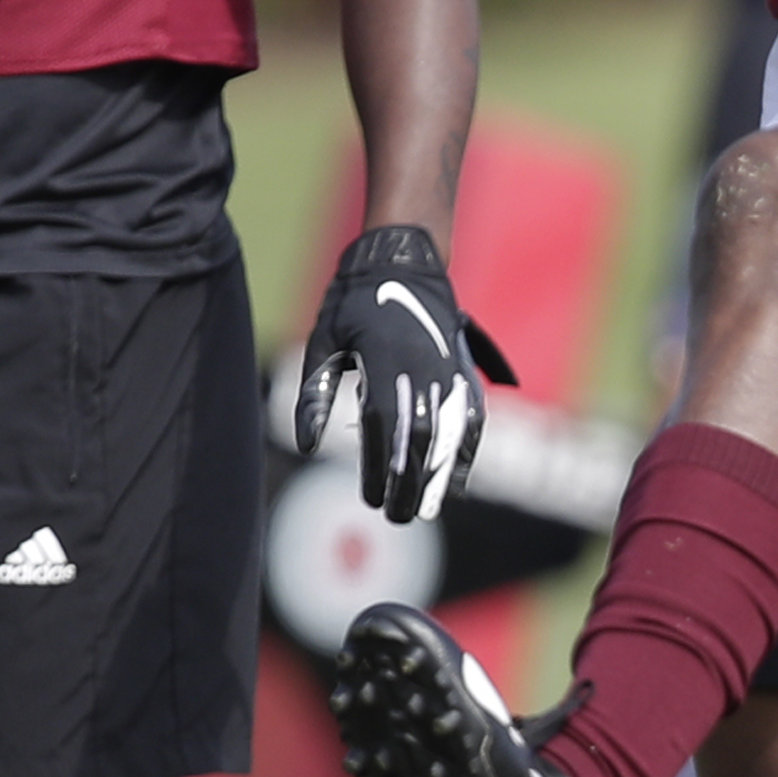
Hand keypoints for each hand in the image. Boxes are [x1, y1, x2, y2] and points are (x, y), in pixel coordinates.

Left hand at [295, 224, 498, 524]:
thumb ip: (315, 392)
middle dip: (409, 482)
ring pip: (449, 432)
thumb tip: (305, 443)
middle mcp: (424, 366)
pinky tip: (457, 480)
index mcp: (386, 358)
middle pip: (420, 437)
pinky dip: (466, 450)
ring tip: (425, 509)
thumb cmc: (354, 302)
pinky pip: (472, 417)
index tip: (369, 498)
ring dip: (439, 476)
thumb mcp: (324, 340)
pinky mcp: (463, 370)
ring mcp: (449, 368)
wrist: (403, 260)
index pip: (385, 425)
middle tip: (394, 516)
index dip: (379, 467)